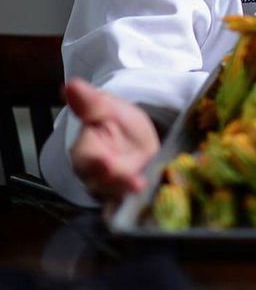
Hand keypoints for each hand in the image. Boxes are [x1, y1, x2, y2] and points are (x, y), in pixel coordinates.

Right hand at [65, 78, 159, 208]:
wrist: (139, 139)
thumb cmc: (121, 123)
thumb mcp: (110, 108)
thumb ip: (91, 102)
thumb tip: (70, 85)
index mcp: (86, 151)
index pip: (85, 159)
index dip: (95, 161)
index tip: (106, 161)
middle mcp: (96, 175)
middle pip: (101, 182)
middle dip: (116, 182)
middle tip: (133, 182)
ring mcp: (113, 189)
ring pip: (116, 195)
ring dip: (130, 193)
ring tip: (144, 187)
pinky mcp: (129, 198)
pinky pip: (130, 205)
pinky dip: (138, 204)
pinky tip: (151, 200)